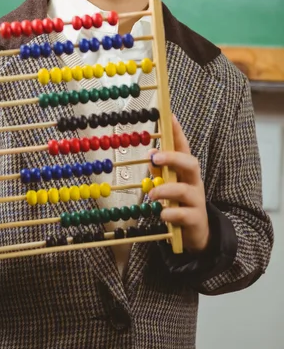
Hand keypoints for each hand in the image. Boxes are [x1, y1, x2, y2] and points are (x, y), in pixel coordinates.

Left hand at [149, 116, 209, 252]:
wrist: (198, 232)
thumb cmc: (180, 203)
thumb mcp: (170, 184)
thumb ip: (160, 170)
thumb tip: (150, 153)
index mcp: (186, 171)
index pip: (184, 147)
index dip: (178, 132)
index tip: (170, 115)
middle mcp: (194, 182)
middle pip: (191, 163)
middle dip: (173, 158)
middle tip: (156, 157)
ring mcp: (196, 200)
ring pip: (185, 190)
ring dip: (166, 190)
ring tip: (152, 195)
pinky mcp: (195, 219)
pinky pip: (184, 215)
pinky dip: (171, 214)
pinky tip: (162, 215)